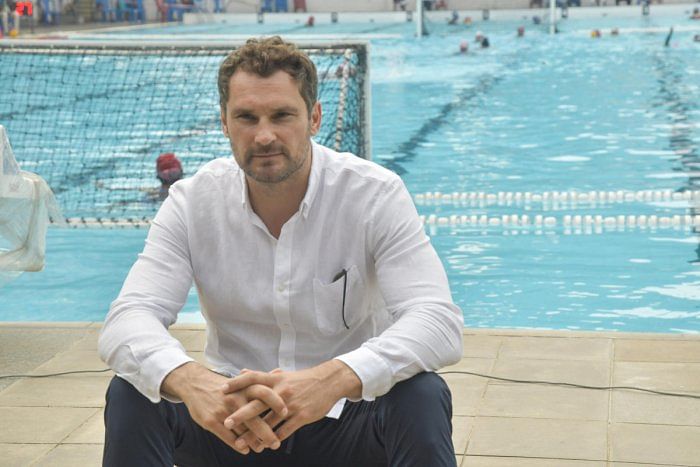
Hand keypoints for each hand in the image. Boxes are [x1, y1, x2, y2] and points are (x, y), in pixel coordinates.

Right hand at [161, 362, 286, 453]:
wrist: (195, 383)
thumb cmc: (223, 385)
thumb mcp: (240, 380)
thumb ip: (258, 382)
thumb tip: (279, 374)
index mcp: (244, 387)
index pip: (265, 393)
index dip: (277, 402)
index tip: (286, 413)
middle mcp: (235, 398)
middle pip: (255, 418)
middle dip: (267, 433)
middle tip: (276, 443)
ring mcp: (223, 411)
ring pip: (242, 431)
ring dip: (253, 442)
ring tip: (261, 448)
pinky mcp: (211, 421)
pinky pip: (228, 438)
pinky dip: (238, 446)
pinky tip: (245, 450)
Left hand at [221, 360, 361, 441]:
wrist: (329, 382)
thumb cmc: (303, 380)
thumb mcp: (283, 375)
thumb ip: (262, 376)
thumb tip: (242, 372)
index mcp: (276, 380)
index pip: (253, 378)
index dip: (237, 383)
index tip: (222, 390)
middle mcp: (281, 391)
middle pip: (257, 403)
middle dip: (240, 414)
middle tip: (225, 422)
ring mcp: (291, 405)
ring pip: (269, 422)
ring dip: (254, 434)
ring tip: (241, 443)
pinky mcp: (301, 416)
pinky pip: (285, 430)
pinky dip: (273, 439)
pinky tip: (265, 445)